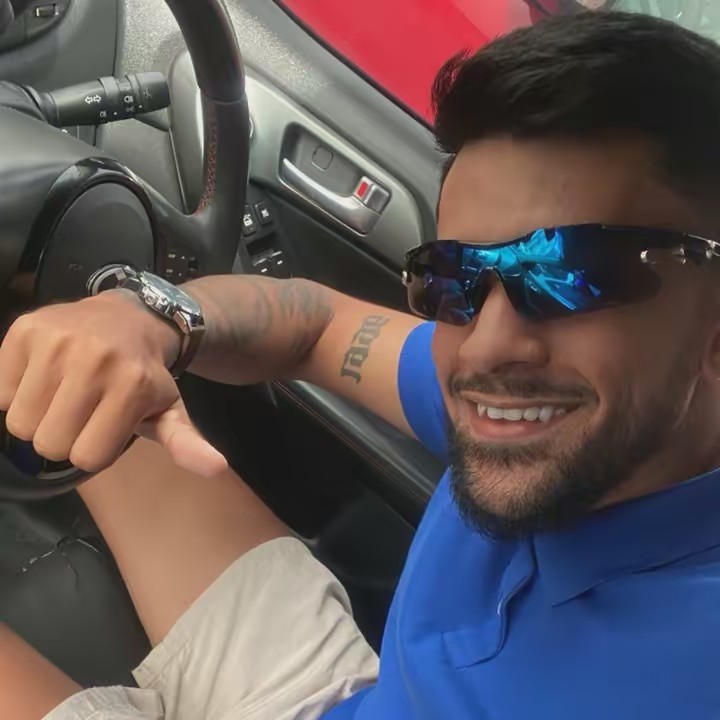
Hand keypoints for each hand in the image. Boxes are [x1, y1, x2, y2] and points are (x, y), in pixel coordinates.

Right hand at [0, 291, 226, 476]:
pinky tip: (44, 377)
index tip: (106, 428)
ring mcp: (57, 342)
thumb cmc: (147, 374)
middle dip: (64, 438)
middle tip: (82, 413)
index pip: (86, 459)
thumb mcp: (171, 410)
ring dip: (37, 418)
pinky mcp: (25, 329)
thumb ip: (187, 444)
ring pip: (19, 422)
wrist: (132, 317)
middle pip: (49, 444)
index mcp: (133, 386)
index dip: (94, 450)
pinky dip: (14, 393)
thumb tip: (216, 468)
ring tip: (63, 396)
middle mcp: (94, 360)